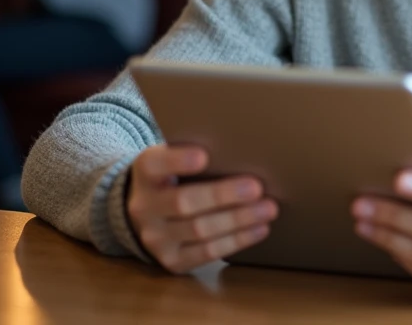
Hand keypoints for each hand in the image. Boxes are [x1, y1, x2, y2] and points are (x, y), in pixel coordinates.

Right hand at [126, 144, 278, 273]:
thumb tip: (243, 149)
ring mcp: (156, 238)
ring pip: (199, 230)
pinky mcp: (172, 261)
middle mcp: (144, 208)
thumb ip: (195, 152)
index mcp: (145, 174)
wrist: (150, 213)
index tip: (204, 156)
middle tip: (257, 187)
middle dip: (223, 195)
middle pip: (184, 202)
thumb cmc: (177, 176)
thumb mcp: (174, 159)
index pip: (154, 164)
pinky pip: (207, 253)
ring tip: (268, 209)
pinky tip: (260, 229)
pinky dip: (237, 241)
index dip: (177, 161)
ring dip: (238, 220)